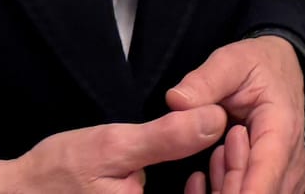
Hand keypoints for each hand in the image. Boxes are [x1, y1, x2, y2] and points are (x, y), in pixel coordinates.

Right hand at [0, 106, 226, 193]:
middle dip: (230, 178)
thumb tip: (215, 117)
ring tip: (227, 148)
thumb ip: (166, 137)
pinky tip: (201, 169)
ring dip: (218, 183)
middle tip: (239, 142)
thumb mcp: (114, 145)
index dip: (238, 178)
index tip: (244, 145)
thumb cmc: (60, 171)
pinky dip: (199, 192)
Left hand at [166, 36, 304, 193]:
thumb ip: (204, 81)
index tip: (216, 193)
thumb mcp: (230, 62)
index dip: (240, 192)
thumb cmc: (258, 67)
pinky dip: (227, 191)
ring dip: (225, 189)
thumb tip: (176, 101)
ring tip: (217, 151)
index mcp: (280, 133)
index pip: (264, 178)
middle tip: (213, 153)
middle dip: (225, 188)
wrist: (281, 71)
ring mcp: (286, 179)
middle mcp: (290, 164)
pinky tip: (216, 167)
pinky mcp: (277, 185)